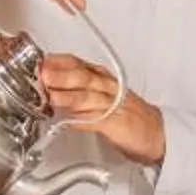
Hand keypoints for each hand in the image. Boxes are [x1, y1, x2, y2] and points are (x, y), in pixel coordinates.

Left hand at [40, 54, 164, 164]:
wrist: (157, 132)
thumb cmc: (127, 114)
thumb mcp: (100, 95)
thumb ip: (75, 91)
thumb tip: (47, 88)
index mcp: (102, 78)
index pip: (77, 63)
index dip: (57, 62)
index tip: (39, 62)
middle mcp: (108, 87)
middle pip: (83, 77)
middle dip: (62, 75)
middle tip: (44, 74)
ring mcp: (114, 105)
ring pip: (90, 97)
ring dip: (69, 96)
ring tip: (52, 97)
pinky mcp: (119, 124)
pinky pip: (99, 121)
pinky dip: (83, 121)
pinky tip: (69, 122)